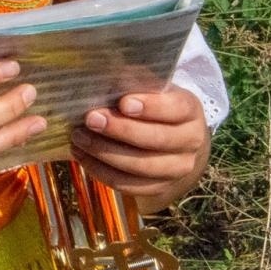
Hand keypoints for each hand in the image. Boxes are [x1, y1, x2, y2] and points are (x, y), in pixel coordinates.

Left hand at [70, 85, 209, 210]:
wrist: (175, 141)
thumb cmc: (155, 106)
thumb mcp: (153, 89)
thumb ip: (134, 83)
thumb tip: (103, 80)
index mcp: (190, 111)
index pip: (176, 109)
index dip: (151, 107)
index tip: (123, 103)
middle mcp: (190, 142)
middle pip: (156, 140)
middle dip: (120, 130)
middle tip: (91, 119)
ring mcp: (177, 169)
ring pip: (140, 166)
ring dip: (105, 152)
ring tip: (80, 138)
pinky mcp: (160, 188)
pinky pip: (129, 185)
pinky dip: (102, 171)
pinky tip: (83, 156)